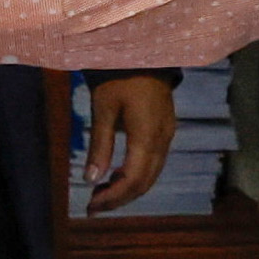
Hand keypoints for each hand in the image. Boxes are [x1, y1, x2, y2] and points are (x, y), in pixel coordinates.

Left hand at [78, 73, 178, 214]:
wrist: (143, 51)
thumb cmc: (118, 76)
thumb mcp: (103, 109)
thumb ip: (100, 145)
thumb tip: (91, 179)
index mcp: (148, 136)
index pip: (133, 180)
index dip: (113, 197)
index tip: (91, 207)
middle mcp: (163, 140)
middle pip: (145, 182)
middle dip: (119, 199)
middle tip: (93, 208)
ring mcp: (167, 135)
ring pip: (151, 174)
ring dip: (127, 189)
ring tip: (101, 196)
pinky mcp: (165, 130)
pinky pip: (154, 163)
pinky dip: (135, 176)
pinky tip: (116, 177)